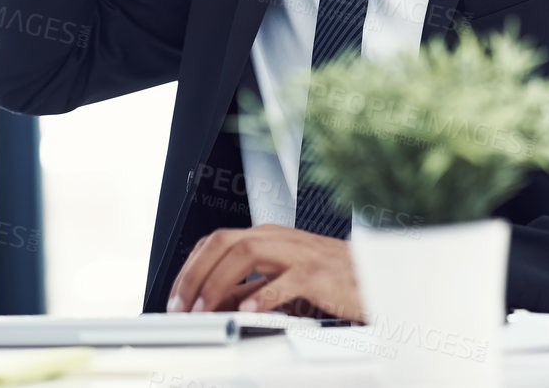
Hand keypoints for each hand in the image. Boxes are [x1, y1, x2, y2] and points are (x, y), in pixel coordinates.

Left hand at [166, 225, 364, 321]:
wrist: (373, 278)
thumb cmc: (329, 279)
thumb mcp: (280, 280)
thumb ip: (248, 286)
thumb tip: (211, 303)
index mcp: (267, 238)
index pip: (215, 242)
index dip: (189, 269)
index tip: (175, 298)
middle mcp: (279, 239)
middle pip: (224, 242)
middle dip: (195, 274)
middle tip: (180, 307)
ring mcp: (298, 253)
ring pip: (246, 252)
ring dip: (218, 283)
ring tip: (204, 310)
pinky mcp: (318, 273)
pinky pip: (285, 280)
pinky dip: (263, 295)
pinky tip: (247, 311)